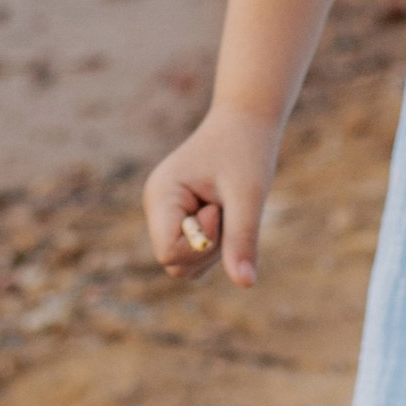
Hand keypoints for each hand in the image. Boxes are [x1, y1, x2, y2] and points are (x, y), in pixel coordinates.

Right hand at [144, 110, 278, 289]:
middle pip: (175, 263)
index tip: (219, 210)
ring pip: (187, 263)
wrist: (245, 121)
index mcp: (161, 195)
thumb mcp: (248, 196)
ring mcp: (166, 215)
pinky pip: (196, 254)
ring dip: (215, 246)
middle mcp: (156, 207)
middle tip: (227, 209)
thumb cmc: (245, 151)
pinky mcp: (180, 219)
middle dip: (209, 247)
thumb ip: (242, 239)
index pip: (168, 252)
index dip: (201, 243)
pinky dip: (217, 242)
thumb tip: (245, 284)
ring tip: (226, 206)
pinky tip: (224, 211)